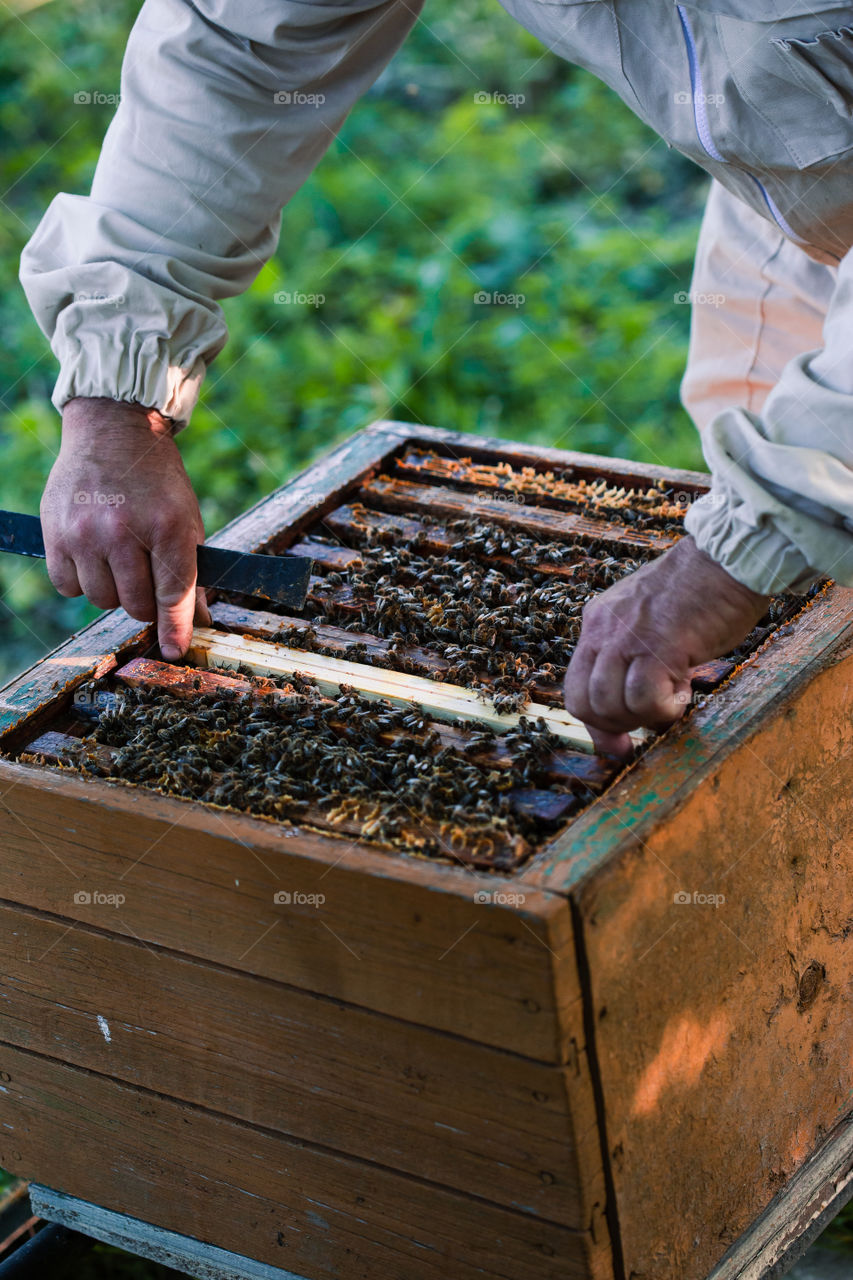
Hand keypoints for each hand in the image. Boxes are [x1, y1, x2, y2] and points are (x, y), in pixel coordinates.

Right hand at [41, 396, 209, 659]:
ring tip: (120, 560)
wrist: (114, 431)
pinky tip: (93, 557)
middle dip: (146, 602)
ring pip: (101, 600)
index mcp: (166, 526)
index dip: (176, 628)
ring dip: (113, 591)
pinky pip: (68, 586)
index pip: (173, 593)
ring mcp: (84, 533)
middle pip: (135, 604)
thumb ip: (190, 572)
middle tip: (146, 578)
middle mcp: (122, 531)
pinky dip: (82, 581)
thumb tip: (195, 622)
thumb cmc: (157, 481)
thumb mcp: (186, 519)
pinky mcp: (55, 533)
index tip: (176, 650)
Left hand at [563, 535, 769, 757]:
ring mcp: (626, 638)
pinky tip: (684, 692)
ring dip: (643, 717)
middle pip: (586, 703)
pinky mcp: (657, 645)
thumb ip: (635, 657)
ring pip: (610, 705)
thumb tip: (636, 708)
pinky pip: (644, 698)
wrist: (728, 558)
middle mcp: (603, 630)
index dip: (596, 723)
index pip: (576, 687)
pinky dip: (664, 710)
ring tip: (674, 700)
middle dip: (617, 726)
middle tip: (652, 720)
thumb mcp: (649, 621)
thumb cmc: (701, 591)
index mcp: (598, 623)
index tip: (620, 744)